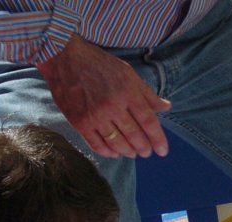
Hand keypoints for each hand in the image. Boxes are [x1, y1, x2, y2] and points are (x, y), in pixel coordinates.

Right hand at [36, 35, 171, 157]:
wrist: (65, 58)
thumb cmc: (100, 65)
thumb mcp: (129, 74)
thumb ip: (148, 94)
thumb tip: (167, 107)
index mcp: (128, 93)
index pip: (148, 122)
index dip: (158, 139)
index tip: (163, 151)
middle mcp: (113, 106)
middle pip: (134, 135)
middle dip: (143, 148)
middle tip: (146, 153)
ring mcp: (95, 115)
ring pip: (117, 143)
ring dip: (127, 151)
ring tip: (132, 153)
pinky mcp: (79, 122)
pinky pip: (96, 144)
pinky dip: (108, 152)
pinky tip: (114, 153)